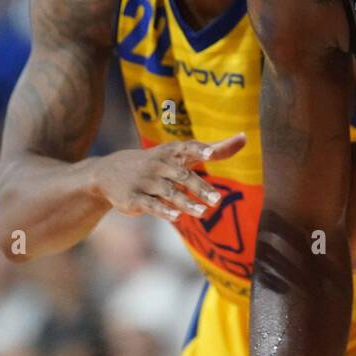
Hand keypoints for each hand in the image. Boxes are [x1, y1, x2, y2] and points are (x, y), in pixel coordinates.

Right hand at [87, 134, 246, 221]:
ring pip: (168, 193)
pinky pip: (151, 205)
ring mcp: (146, 182)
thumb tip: (245, 138)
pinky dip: (163, 210)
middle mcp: (159, 165)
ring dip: (185, 202)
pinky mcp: (135, 199)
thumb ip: (215, 149)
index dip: (199, 150)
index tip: (210, 153)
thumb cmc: (159, 162)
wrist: (110, 173)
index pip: (187, 148)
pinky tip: (177, 217)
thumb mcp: (182, 154)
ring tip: (203, 212)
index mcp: (172, 152)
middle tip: (217, 200)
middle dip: (199, 187)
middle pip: (182, 176)